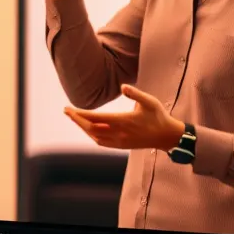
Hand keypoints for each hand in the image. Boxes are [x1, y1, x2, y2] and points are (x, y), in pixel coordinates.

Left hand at [64, 84, 185, 151]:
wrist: (166, 136)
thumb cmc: (158, 116)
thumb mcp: (150, 101)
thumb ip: (136, 94)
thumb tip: (123, 87)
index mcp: (124, 121)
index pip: (96, 119)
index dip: (81, 114)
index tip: (70, 109)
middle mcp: (119, 133)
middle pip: (91, 129)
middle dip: (77, 120)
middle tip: (66, 111)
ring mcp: (120, 142)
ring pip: (95, 137)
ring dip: (83, 128)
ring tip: (75, 118)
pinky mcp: (122, 146)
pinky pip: (102, 142)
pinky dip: (92, 135)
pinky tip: (89, 129)